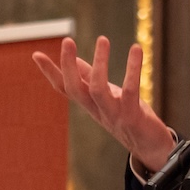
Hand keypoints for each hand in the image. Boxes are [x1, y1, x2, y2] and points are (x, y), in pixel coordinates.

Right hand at [32, 37, 178, 174]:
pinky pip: (130, 91)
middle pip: (75, 90)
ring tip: (102, 39)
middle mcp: (98, 111)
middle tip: (66, 40)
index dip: (50, 73)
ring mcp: (114, 115)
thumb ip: (91, 79)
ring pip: (98, 90)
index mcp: (90, 105)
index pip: (65, 89)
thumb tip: (75, 59)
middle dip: (67, 66)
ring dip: (99, 64)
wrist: (153, 149)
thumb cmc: (131, 119)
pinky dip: (132, 69)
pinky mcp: (133, 116)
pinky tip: (135, 49)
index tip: (36, 55)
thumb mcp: (109, 97)